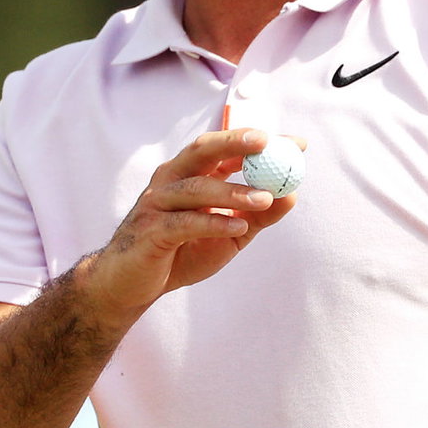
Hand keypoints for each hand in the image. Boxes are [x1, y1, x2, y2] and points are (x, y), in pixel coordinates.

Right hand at [88, 129, 299, 316]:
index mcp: (190, 174)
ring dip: (232, 191)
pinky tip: (238, 228)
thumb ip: (257, 215)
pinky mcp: (150, 231)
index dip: (260, 143)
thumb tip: (292, 195)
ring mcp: (158, 203)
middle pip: (203, 151)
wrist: (130, 285)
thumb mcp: (229, 234)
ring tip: (265, 197)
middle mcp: (172, 180)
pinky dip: (213, 223)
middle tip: (267, 143)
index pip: (227, 149)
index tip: (296, 143)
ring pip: (196, 188)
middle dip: (235, 142)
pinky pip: (185, 223)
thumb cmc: (181, 252)